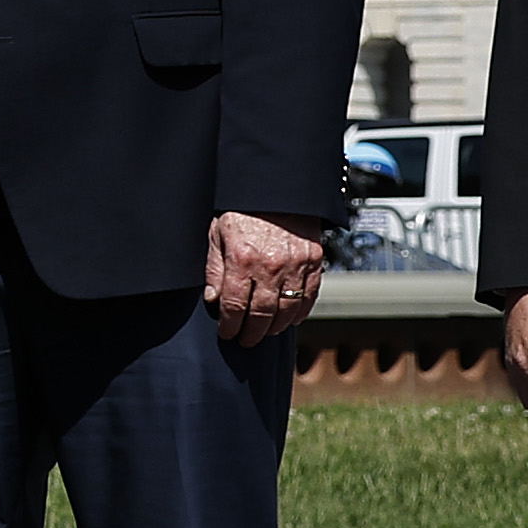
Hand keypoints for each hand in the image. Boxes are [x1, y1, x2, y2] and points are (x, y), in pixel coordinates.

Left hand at [205, 210, 327, 348]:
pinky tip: (290, 320)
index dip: (230, 325)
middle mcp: (271, 265)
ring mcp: (296, 264)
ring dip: (275, 327)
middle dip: (251, 333)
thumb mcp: (217, 234)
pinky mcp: (314, 261)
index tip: (227, 334)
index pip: (235, 306)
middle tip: (245, 341)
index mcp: (242, 259)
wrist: (276, 187)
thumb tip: (212, 299)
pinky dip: (300, 312)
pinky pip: (310, 296)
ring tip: (265, 333)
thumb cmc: (242, 209)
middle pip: (262, 314)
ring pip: (288, 310)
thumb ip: (214, 269)